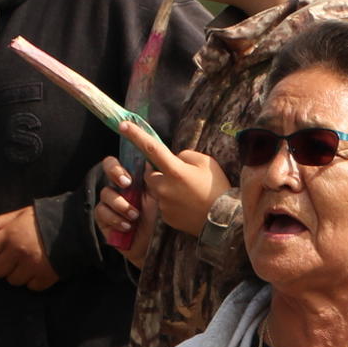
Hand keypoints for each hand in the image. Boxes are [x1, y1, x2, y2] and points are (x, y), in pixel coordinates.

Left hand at [0, 204, 59, 289]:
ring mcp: (32, 267)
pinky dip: (33, 280)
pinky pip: (31, 287)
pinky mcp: (45, 277)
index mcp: (9, 235)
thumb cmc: (45, 219)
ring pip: (12, 280)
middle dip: (1, 265)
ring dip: (17, 274)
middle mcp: (18, 252)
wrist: (76, 227)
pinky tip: (39, 269)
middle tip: (12, 258)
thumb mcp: (19, 215)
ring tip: (28, 263)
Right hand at [94, 154, 154, 266]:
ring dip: (121, 204)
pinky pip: (102, 212)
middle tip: (126, 184)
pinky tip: (127, 226)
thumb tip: (149, 161)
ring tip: (135, 215)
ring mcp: (111, 203)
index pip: (124, 161)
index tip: (130, 174)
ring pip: (105, 193)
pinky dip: (115, 218)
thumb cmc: (160, 222)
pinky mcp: (104, 219)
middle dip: (115, 172)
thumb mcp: (161, 198)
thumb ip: (155, 180)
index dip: (123, 162)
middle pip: (108, 167)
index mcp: (135, 180)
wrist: (155, 248)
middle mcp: (121, 188)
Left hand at [120, 119, 228, 238]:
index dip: (136, 135)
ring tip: (189, 194)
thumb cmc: (217, 188)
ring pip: (158, 191)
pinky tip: (188, 206)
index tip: (123, 125)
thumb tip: (174, 159)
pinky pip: (164, 205)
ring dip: (168, 189)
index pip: (151, 148)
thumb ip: (185, 156)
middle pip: (151, 174)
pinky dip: (173, 203)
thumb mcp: (207, 163)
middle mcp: (164, 187)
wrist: (224, 220)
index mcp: (175, 170)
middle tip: (181, 178)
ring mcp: (163, 204)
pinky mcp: (166, 217)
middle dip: (160, 173)